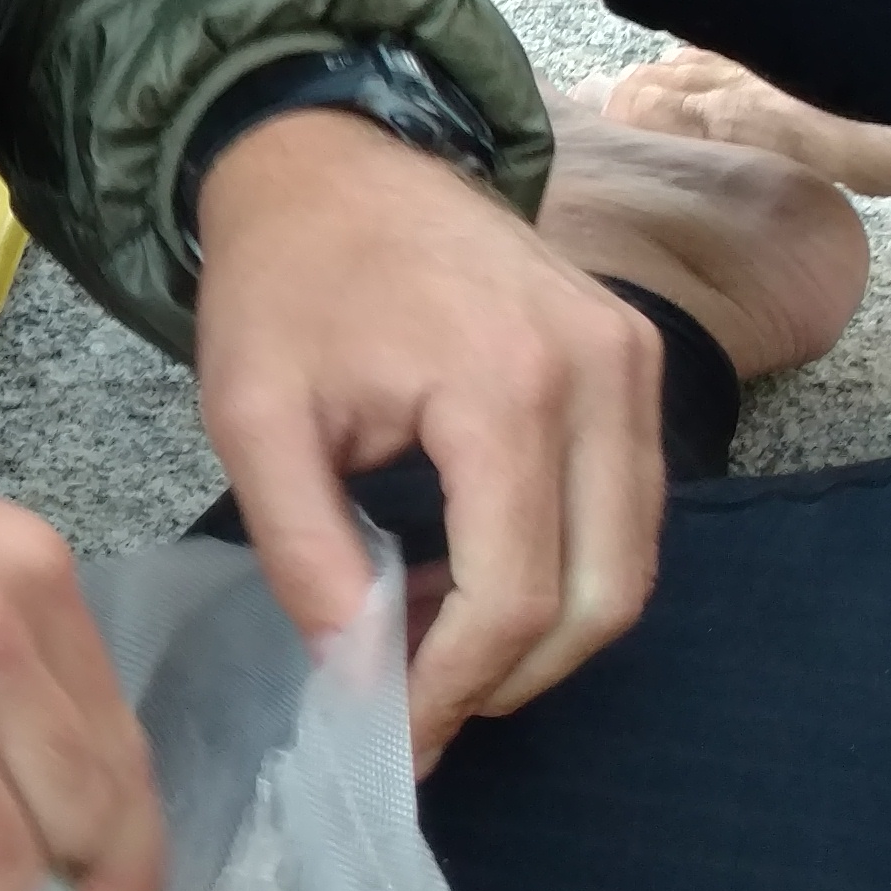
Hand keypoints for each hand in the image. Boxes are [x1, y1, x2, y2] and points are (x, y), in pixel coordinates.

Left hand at [193, 108, 663, 766]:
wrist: (329, 157)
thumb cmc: (283, 279)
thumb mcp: (254, 420)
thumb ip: (306, 557)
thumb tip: (358, 683)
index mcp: (505, 383)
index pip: (515, 595)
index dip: (454, 688)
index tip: (388, 733)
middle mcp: (601, 371)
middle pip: (602, 597)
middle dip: (509, 678)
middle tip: (415, 706)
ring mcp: (633, 359)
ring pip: (630, 563)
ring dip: (540, 632)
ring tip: (426, 639)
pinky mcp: (635, 355)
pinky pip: (628, 507)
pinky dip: (562, 567)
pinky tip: (461, 573)